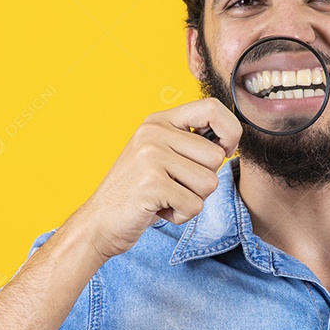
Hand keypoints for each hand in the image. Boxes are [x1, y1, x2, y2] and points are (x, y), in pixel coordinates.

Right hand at [75, 97, 241, 261]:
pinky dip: (182, 215)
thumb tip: (230, 142)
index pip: (212, 107)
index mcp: (159, 121)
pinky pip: (194, 204)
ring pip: (209, 183)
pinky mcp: (151, 184)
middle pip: (216, 156)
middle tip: (174, 187)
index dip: (230, 131)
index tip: (224, 151)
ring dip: (192, 200)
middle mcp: (154, 133)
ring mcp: (151, 156)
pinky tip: (159, 209)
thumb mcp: (161, 156)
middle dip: (203, 181)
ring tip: (165, 198)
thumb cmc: (138, 192)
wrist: (99, 222)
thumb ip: (190, 144)